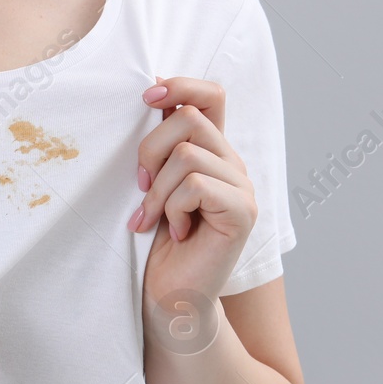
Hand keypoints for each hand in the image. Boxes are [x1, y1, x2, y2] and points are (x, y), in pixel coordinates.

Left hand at [130, 77, 258, 304]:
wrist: (169, 297)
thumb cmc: (156, 246)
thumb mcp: (152, 186)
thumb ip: (159, 146)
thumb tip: (149, 93)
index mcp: (212, 152)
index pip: (210, 94)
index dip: (179, 86)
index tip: (145, 97)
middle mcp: (232, 164)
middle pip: (189, 118)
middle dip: (150, 150)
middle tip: (140, 189)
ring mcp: (241, 187)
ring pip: (187, 153)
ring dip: (158, 190)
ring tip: (152, 219)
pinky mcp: (242, 211)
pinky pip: (196, 185)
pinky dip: (174, 209)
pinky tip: (177, 233)